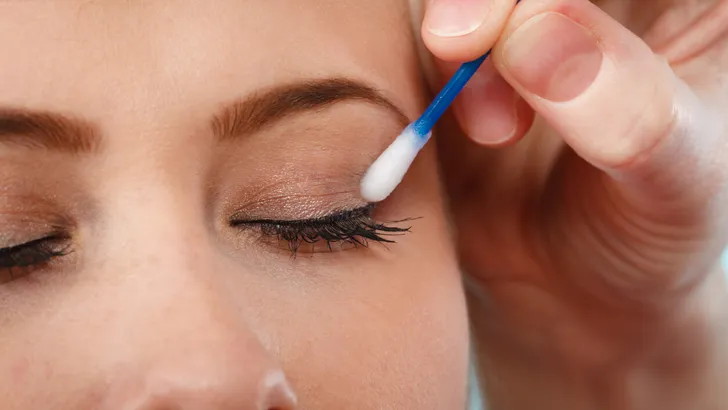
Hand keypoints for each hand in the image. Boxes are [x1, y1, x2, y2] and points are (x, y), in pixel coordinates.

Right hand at [420, 0, 727, 407]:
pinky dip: (421, 63)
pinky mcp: (465, 55)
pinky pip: (422, 24)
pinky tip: (459, 122)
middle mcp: (600, 1)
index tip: (524, 25)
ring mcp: (528, 22)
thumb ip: (623, 109)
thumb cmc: (652, 228)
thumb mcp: (676, 177)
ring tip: (490, 128)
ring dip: (455, 33)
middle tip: (457, 42)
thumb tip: (530, 35)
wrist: (574, 286)